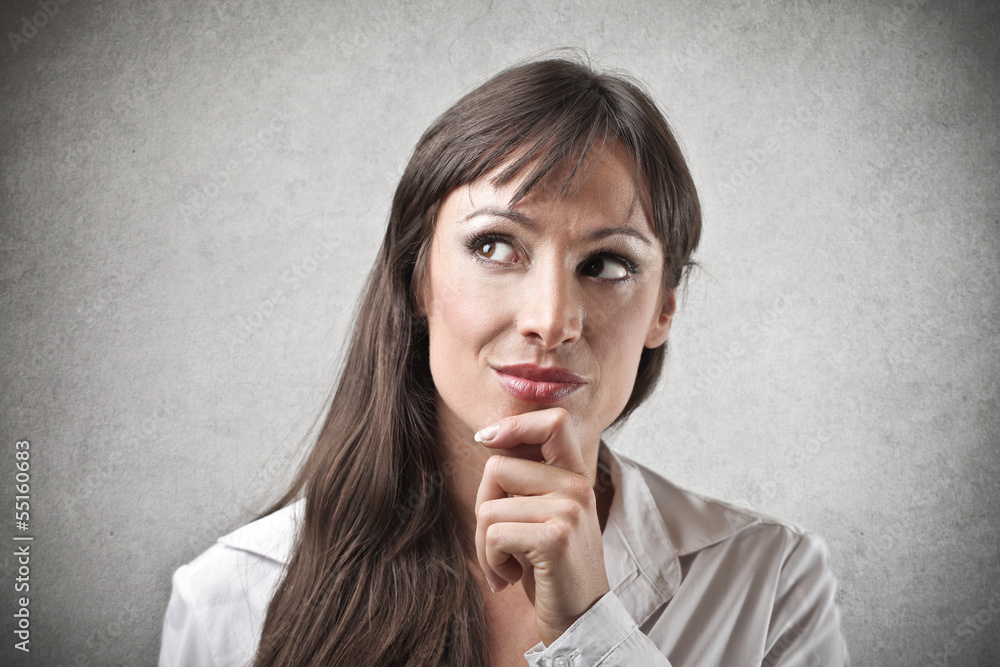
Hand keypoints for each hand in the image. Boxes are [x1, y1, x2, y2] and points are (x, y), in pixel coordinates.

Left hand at [474, 407, 610, 646]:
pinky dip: (489, 561)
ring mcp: (569, 511)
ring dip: (483, 544)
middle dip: (483, 507)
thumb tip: (489, 437)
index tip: (487, 440)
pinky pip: (492, 534)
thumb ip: (528, 479)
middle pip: (497, 467)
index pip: (554, 421)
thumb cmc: (551, 568)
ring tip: (507, 563)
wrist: (580, 619)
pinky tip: (509, 577)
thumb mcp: (545, 514)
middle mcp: (577, 488)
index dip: (515, 424)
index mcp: (576, 477)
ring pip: (488, 507)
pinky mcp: (554, 538)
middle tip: (496, 540)